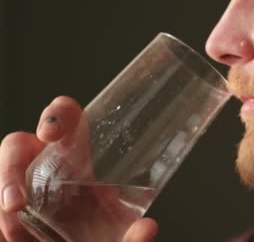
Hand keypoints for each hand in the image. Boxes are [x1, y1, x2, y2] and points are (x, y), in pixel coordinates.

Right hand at [0, 96, 157, 241]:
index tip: (51, 133)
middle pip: (15, 146)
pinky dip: (0, 220)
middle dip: (9, 170)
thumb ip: (133, 233)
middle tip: (16, 203)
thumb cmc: (100, 229)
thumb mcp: (118, 229)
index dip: (55, 115)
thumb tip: (147, 228)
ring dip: (1, 197)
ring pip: (1, 176)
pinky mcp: (10, 207)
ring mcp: (22, 184)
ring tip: (15, 228)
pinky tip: (10, 234)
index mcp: (76, 153)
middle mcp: (45, 162)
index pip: (65, 117)